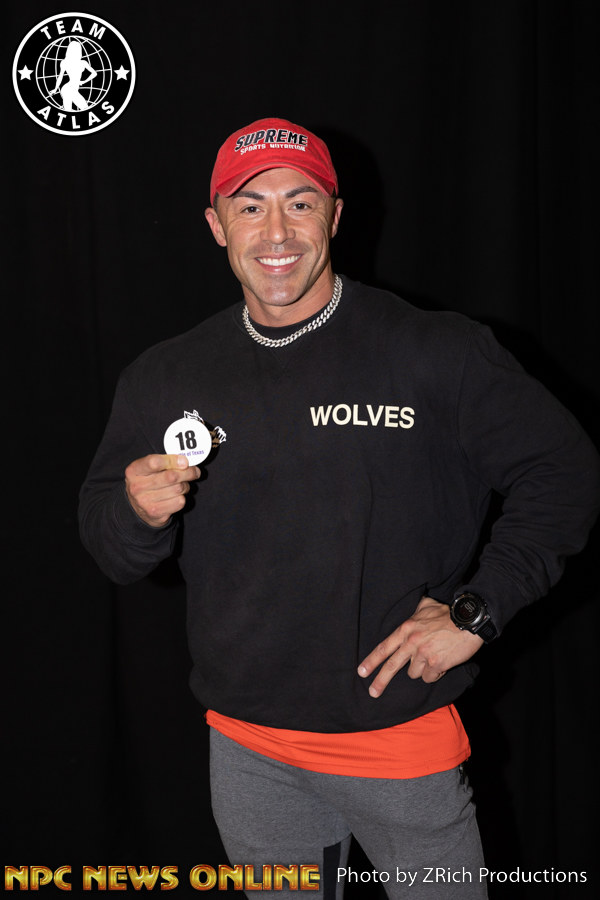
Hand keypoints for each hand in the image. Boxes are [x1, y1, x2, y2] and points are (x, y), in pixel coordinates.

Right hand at [125, 454, 199, 526]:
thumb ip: (166, 461)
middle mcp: (136, 487)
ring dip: (185, 486)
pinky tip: (176, 496)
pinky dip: (182, 497)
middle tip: (194, 471)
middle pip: (171, 477)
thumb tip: (184, 462)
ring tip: (181, 485)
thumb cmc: (148, 481)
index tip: (185, 462)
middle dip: (188, 473)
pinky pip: (179, 502)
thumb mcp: (149, 467)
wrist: (138, 507)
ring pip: (178, 489)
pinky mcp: (155, 513)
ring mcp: (144, 502)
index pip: (155, 462)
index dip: (173, 461)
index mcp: (133, 471)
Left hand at [357, 596, 482, 696]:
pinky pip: (430, 677)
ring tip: (434, 656)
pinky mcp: (437, 664)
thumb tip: (414, 609)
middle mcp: (412, 642)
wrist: (469, 621)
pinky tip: (443, 662)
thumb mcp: (427, 605)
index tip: (361, 672)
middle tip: (373, 692)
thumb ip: (416, 610)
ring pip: (415, 673)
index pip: (384, 647)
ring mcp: (424, 654)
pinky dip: (436, 673)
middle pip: (392, 666)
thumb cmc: (448, 613)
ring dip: (423, 669)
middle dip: (380, 681)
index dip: (372, 660)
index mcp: (406, 629)